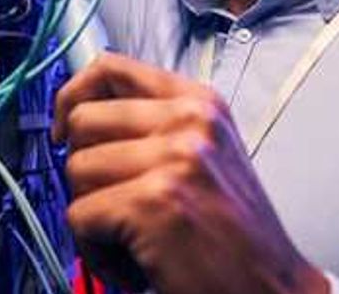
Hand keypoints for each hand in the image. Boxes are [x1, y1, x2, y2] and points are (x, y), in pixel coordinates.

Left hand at [52, 53, 328, 293]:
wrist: (273, 292)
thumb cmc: (234, 238)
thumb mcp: (204, 156)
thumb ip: (151, 127)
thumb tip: (77, 116)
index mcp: (199, 103)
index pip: (110, 68)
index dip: (72, 96)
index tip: (65, 128)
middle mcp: (190, 122)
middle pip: (83, 121)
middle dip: (83, 172)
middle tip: (114, 206)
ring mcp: (175, 158)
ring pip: (76, 171)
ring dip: (91, 217)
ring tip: (131, 240)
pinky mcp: (155, 202)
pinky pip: (79, 217)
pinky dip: (95, 251)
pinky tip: (133, 264)